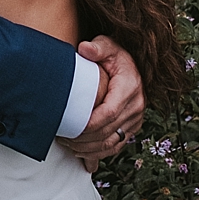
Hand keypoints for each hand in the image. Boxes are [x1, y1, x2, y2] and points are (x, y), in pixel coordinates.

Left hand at [59, 37, 144, 169]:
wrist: (133, 66)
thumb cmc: (116, 56)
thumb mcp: (108, 45)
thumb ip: (97, 47)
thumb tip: (84, 48)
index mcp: (129, 88)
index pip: (108, 113)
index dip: (88, 124)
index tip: (69, 126)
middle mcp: (136, 106)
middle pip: (108, 132)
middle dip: (83, 139)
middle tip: (62, 136)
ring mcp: (136, 120)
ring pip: (111, 144)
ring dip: (88, 149)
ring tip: (68, 144)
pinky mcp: (132, 128)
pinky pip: (116, 146)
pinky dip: (98, 153)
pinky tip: (82, 152)